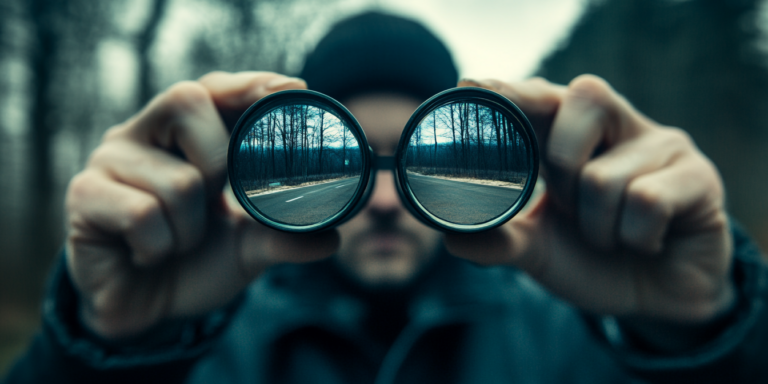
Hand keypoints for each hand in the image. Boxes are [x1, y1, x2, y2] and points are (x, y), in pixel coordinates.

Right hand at [65, 72, 338, 338]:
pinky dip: (161, 246)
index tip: (292, 89)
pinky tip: (150, 254)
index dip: (248, 85)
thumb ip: (287, 235)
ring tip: (179, 243)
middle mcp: (141, 134)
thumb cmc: (196, 261)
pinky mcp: (83, 196)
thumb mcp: (249, 247)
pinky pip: (141, 214)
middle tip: (217, 202)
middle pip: (185, 100)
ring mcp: (108, 161)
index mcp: (181, 133)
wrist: (149, 311)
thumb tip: (333, 236)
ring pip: (178, 179)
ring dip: (193, 230)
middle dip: (220, 162)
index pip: (212, 88)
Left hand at [447, 76, 733, 345]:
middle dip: (562, 169)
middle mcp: (616, 125)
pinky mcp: (698, 175)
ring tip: (611, 237)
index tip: (473, 86)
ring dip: (597, 227)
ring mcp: (661, 144)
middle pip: (581, 100)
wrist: (653, 300)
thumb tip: (451, 237)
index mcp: (570, 134)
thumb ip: (497, 240)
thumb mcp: (537, 250)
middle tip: (570, 206)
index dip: (512, 89)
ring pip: (604, 176)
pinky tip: (646, 242)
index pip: (541, 94)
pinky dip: (634, 237)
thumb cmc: (591, 259)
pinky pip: (647, 200)